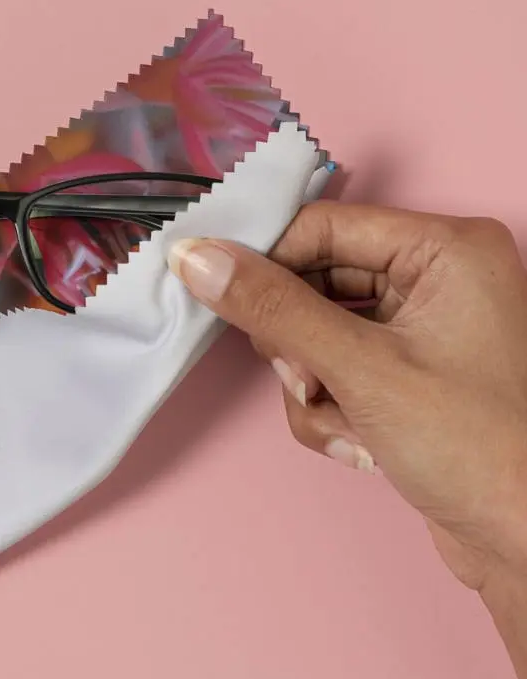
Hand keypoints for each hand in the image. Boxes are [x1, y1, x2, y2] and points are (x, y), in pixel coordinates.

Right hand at [168, 203, 526, 606]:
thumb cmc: (479, 451)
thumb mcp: (361, 369)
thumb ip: (273, 309)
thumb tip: (198, 260)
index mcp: (446, 249)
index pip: (321, 227)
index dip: (263, 261)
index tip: (210, 288)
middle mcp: (436, 278)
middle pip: (314, 281)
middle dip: (295, 342)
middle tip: (304, 378)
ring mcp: (421, 329)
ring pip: (315, 332)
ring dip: (310, 384)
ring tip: (342, 421)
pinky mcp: (406, 374)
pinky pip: (333, 369)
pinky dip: (329, 408)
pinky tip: (359, 443)